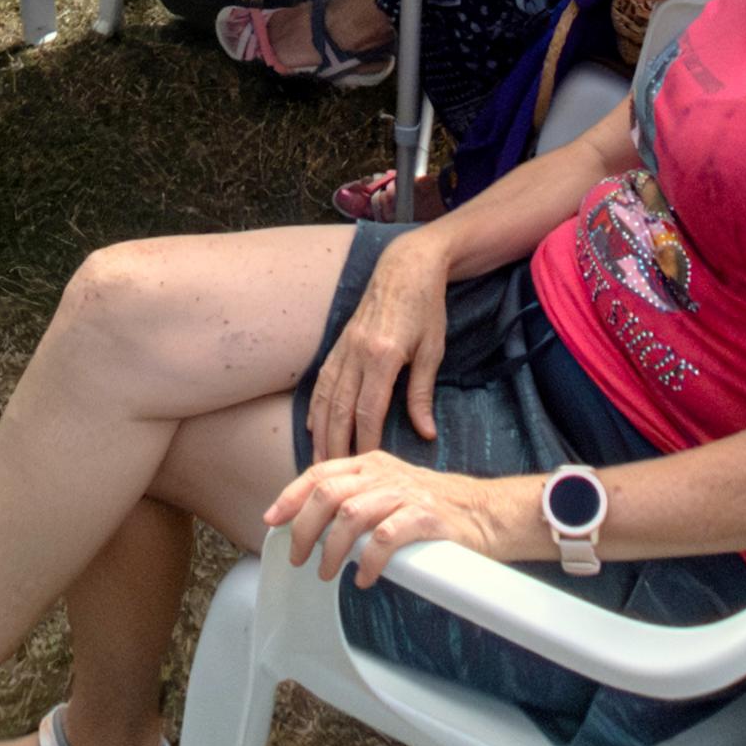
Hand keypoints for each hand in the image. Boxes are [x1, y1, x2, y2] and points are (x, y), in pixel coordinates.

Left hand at [265, 449, 505, 587]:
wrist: (486, 512)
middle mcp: (384, 474)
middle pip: (327, 494)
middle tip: (299, 558)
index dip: (291, 496)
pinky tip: (365, 578)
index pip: (319, 473)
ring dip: (332, 549)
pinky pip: (385, 538)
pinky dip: (368, 561)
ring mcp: (405, 494)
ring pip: (350, 515)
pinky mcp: (425, 518)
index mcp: (371, 464)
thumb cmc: (434, 505)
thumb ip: (356, 496)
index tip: (272, 520)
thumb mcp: (389, 488)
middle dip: (304, 528)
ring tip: (327, 572)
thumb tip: (313, 522)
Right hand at [303, 231, 451, 458]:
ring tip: (318, 463)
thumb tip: (426, 434)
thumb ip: (421, 393)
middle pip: (339, 410)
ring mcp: (343, 347)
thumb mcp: (432, 350)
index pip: (368, 412)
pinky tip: (313, 427)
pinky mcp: (339, 343)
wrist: (406, 265)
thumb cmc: (426, 307)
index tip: (366, 470)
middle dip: (334, 447)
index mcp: (382, 356)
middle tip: (332, 479)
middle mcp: (356, 354)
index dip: (365, 443)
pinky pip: (322, 381)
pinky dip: (316, 407)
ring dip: (320, 433)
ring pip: (324, 398)